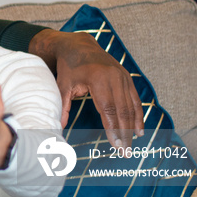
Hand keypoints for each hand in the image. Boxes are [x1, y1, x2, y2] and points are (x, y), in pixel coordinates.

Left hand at [29, 29, 143, 148]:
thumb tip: (57, 127)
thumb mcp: (63, 85)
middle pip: (122, 110)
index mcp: (98, 78)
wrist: (79, 45)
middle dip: (124, 132)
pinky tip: (138, 130)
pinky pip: (135, 99)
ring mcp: (123, 76)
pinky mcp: (127, 77)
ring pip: (131, 106)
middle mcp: (114, 77)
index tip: (115, 145)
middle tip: (125, 151)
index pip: (108, 109)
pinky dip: (138, 115)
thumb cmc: (69, 67)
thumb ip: (62, 106)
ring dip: (133, 126)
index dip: (113, 128)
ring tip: (132, 144)